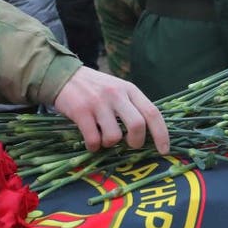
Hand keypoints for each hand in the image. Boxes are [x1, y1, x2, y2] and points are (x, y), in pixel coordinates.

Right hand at [53, 66, 169, 154]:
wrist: (64, 75)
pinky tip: (91, 141)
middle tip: (129, 145)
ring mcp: (98, 102)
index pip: (152, 112)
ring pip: (114, 137)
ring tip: (102, 137)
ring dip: (109, 144)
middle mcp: (116, 94)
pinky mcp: (81, 111)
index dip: (161, 134)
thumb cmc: (95, 88)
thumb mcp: (118, 89)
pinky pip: (94, 140)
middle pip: (137, 125)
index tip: (164, 151)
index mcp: (129, 89)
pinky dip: (94, 146)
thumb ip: (132, 106)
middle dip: (136, 142)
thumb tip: (148, 135)